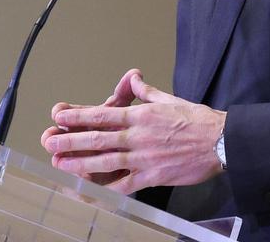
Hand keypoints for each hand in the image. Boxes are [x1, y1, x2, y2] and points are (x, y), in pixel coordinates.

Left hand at [41, 69, 225, 193]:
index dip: (78, 116)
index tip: (60, 116)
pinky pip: (125, 184)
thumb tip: (134, 78)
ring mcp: (144, 158)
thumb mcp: (168, 98)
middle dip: (70, 140)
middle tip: (49, 141)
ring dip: (80, 163)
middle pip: (97, 138)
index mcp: (140, 115)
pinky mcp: (153, 176)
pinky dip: (107, 187)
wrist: (220, 141)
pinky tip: (91, 190)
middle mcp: (138, 136)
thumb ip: (147, 92)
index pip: (102, 114)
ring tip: (60, 163)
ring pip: (105, 161)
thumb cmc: (196, 120)